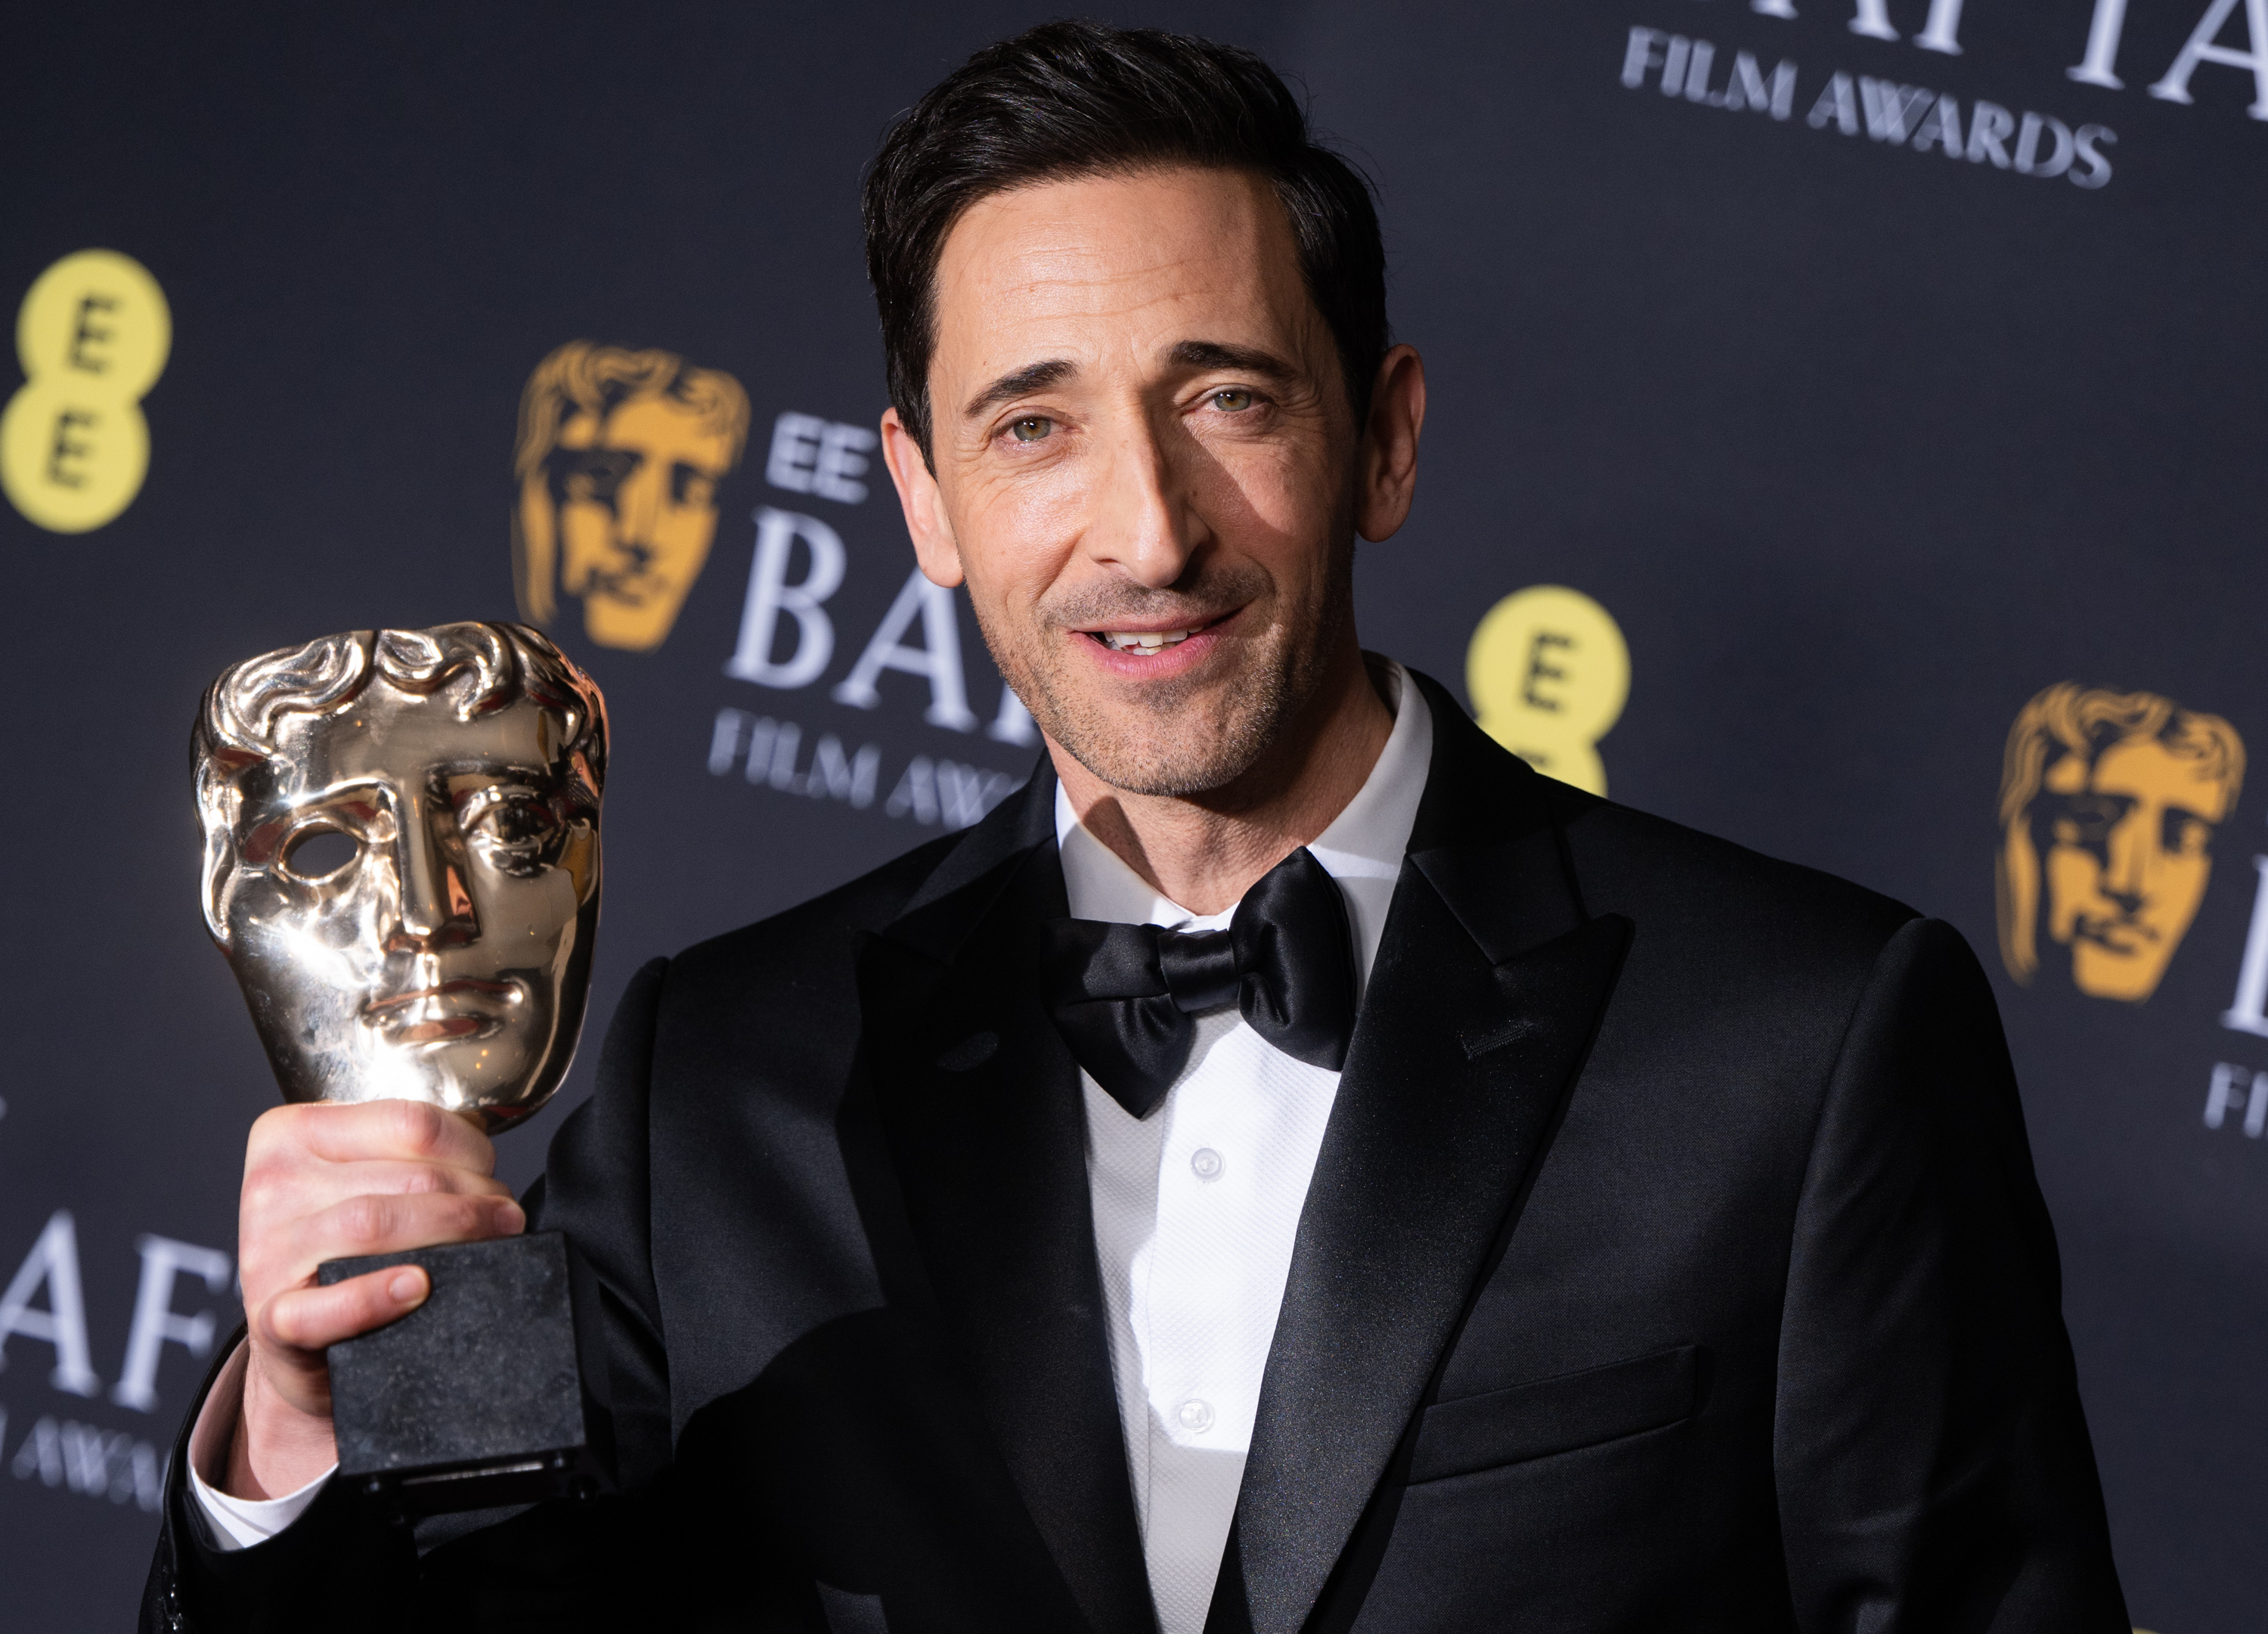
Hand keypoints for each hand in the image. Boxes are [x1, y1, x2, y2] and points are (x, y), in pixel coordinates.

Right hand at [225, 1099, 523, 1498]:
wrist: (299, 1343)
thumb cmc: (344, 1247)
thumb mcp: (359, 1177)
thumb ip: (405, 1151)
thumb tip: (481, 1137)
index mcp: (291, 1133)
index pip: (409, 1122)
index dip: (472, 1148)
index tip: (492, 1172)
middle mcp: (272, 1186)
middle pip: (407, 1177)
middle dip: (476, 1197)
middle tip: (505, 1218)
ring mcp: (266, 1254)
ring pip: (374, 1224)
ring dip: (452, 1235)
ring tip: (491, 1246)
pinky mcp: (270, 1323)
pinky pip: (321, 1308)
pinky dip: (373, 1297)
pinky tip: (416, 1288)